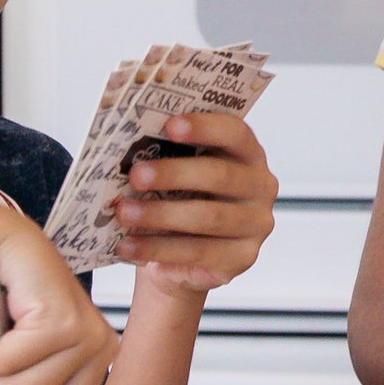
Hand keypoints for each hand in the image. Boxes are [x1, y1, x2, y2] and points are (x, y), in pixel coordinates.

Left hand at [114, 109, 278, 295]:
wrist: (183, 256)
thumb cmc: (180, 200)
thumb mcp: (178, 173)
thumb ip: (166, 156)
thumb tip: (128, 148)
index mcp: (247, 153)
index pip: (234, 133)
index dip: (204, 126)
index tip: (169, 126)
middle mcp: (260, 187)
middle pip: (220, 176)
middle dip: (174, 174)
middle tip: (135, 175)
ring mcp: (255, 225)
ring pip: (208, 218)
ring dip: (160, 215)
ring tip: (124, 212)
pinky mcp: (241, 259)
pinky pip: (197, 253)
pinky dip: (157, 248)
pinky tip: (127, 245)